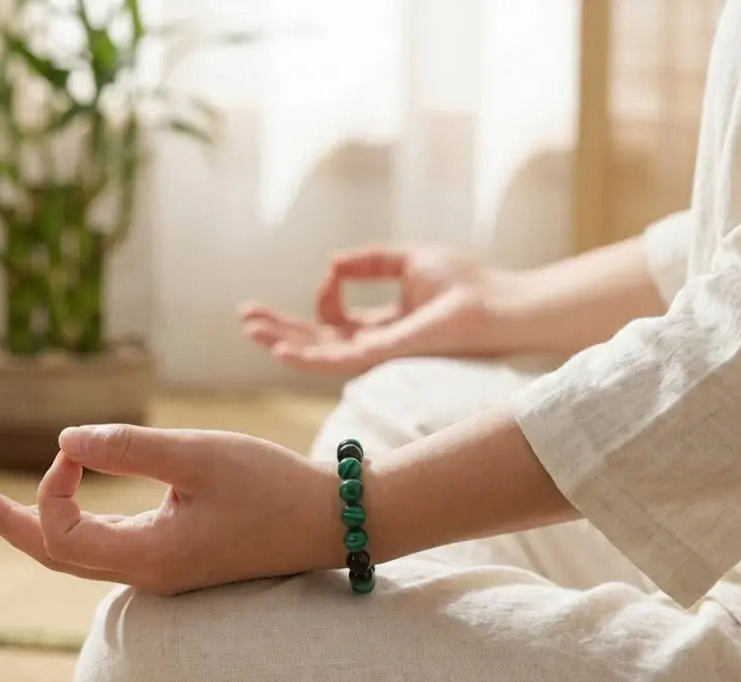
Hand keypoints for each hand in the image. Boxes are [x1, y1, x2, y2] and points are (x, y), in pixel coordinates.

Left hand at [0, 425, 342, 595]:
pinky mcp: (178, 558)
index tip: (78, 444)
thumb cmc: (273, 486)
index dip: (51, 485)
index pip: (61, 533)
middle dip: (8, 523)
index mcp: (147, 557)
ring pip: (80, 555)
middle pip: (55, 556)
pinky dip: (78, 522)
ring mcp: (162, 570)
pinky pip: (109, 547)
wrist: (333, 520)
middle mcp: (147, 573)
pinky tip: (71, 499)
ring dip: (39, 524)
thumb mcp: (200, 456)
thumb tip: (65, 440)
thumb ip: (130, 448)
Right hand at [240, 246, 506, 373]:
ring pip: (317, 354)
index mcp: (383, 326)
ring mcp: (376, 355)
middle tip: (245, 319)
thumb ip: (370, 262)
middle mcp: (375, 346)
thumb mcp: (408, 260)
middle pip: (316, 341)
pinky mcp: (381, 356)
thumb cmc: (465, 284)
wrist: (495, 304)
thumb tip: (332, 263)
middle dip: (279, 329)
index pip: (336, 319)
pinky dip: (304, 355)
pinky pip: (334, 362)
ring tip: (249, 329)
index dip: (325, 295)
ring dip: (281, 341)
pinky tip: (279, 348)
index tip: (333, 272)